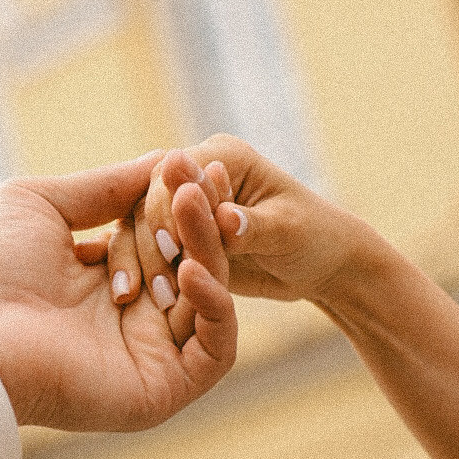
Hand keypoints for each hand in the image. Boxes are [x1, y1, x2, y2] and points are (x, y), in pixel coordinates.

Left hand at [0, 154, 236, 431]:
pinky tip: (191, 270)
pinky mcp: (164, 389)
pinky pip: (216, 350)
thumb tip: (163, 158)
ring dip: (206, 247)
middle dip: (198, 217)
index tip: (191, 162)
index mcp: (106, 279)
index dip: (180, 200)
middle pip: (192, 261)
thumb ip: (104, 186)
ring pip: (209, 296)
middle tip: (202, 179)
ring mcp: (152, 354)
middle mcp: (133, 317)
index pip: (164, 236)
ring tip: (190, 205)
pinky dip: (215, 306)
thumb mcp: (41, 204)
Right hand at [142, 134, 374, 306]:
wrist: (319, 265)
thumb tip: (223, 218)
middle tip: (161, 284)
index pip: (175, 175)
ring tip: (150, 299)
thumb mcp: (287, 232)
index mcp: (224, 157)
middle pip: (148, 199)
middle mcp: (197, 174)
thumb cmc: (313, 238)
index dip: (166, 210)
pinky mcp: (179, 237)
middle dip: (150, 240)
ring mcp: (184, 207)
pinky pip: (148, 251)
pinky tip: (142, 301)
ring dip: (141, 260)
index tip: (171, 248)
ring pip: (139, 226)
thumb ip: (252, 225)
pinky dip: (144, 272)